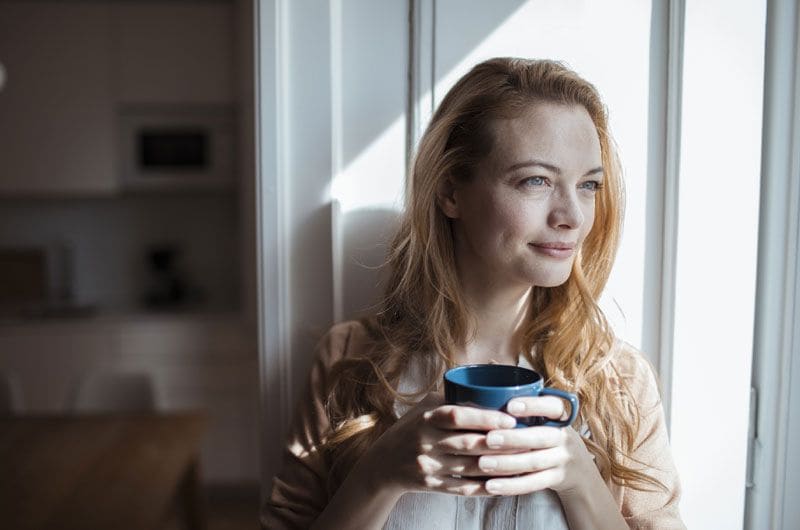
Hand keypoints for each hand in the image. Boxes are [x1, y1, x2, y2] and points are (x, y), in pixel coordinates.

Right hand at [358, 393, 518, 496]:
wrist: (384, 463)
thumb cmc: (412, 429)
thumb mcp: (424, 407)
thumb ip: (450, 397)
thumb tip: (485, 376)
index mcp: (426, 418)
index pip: (457, 416)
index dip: (485, 418)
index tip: (510, 420)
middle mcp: (425, 442)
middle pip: (468, 444)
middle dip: (499, 444)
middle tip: (526, 442)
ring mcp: (428, 465)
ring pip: (469, 467)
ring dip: (497, 466)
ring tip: (521, 462)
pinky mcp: (430, 485)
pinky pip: (462, 488)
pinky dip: (483, 487)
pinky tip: (502, 483)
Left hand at [476, 396, 595, 496]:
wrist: (577, 466)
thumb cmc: (547, 433)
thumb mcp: (545, 419)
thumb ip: (525, 412)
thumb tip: (483, 399)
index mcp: (559, 417)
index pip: (553, 406)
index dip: (533, 405)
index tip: (510, 406)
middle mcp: (564, 437)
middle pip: (540, 437)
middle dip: (513, 438)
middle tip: (488, 438)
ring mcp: (562, 459)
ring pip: (534, 462)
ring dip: (507, 463)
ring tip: (483, 463)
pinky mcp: (556, 479)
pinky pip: (533, 483)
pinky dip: (511, 485)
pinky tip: (491, 485)